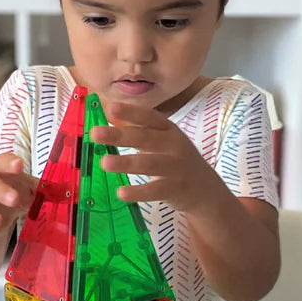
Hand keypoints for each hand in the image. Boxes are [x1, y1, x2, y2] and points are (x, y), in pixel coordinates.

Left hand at [91, 101, 222, 214]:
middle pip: (145, 138)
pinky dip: (138, 192)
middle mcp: (174, 145)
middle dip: (120, 135)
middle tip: (95, 133)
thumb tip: (108, 124)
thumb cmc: (176, 162)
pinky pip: (155, 190)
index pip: (149, 117)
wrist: (206, 190)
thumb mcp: (164, 142)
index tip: (110, 108)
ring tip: (104, 163)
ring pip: (149, 164)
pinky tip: (121, 192)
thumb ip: (140, 133)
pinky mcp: (176, 189)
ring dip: (126, 163)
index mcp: (169, 130)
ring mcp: (176, 167)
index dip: (131, 112)